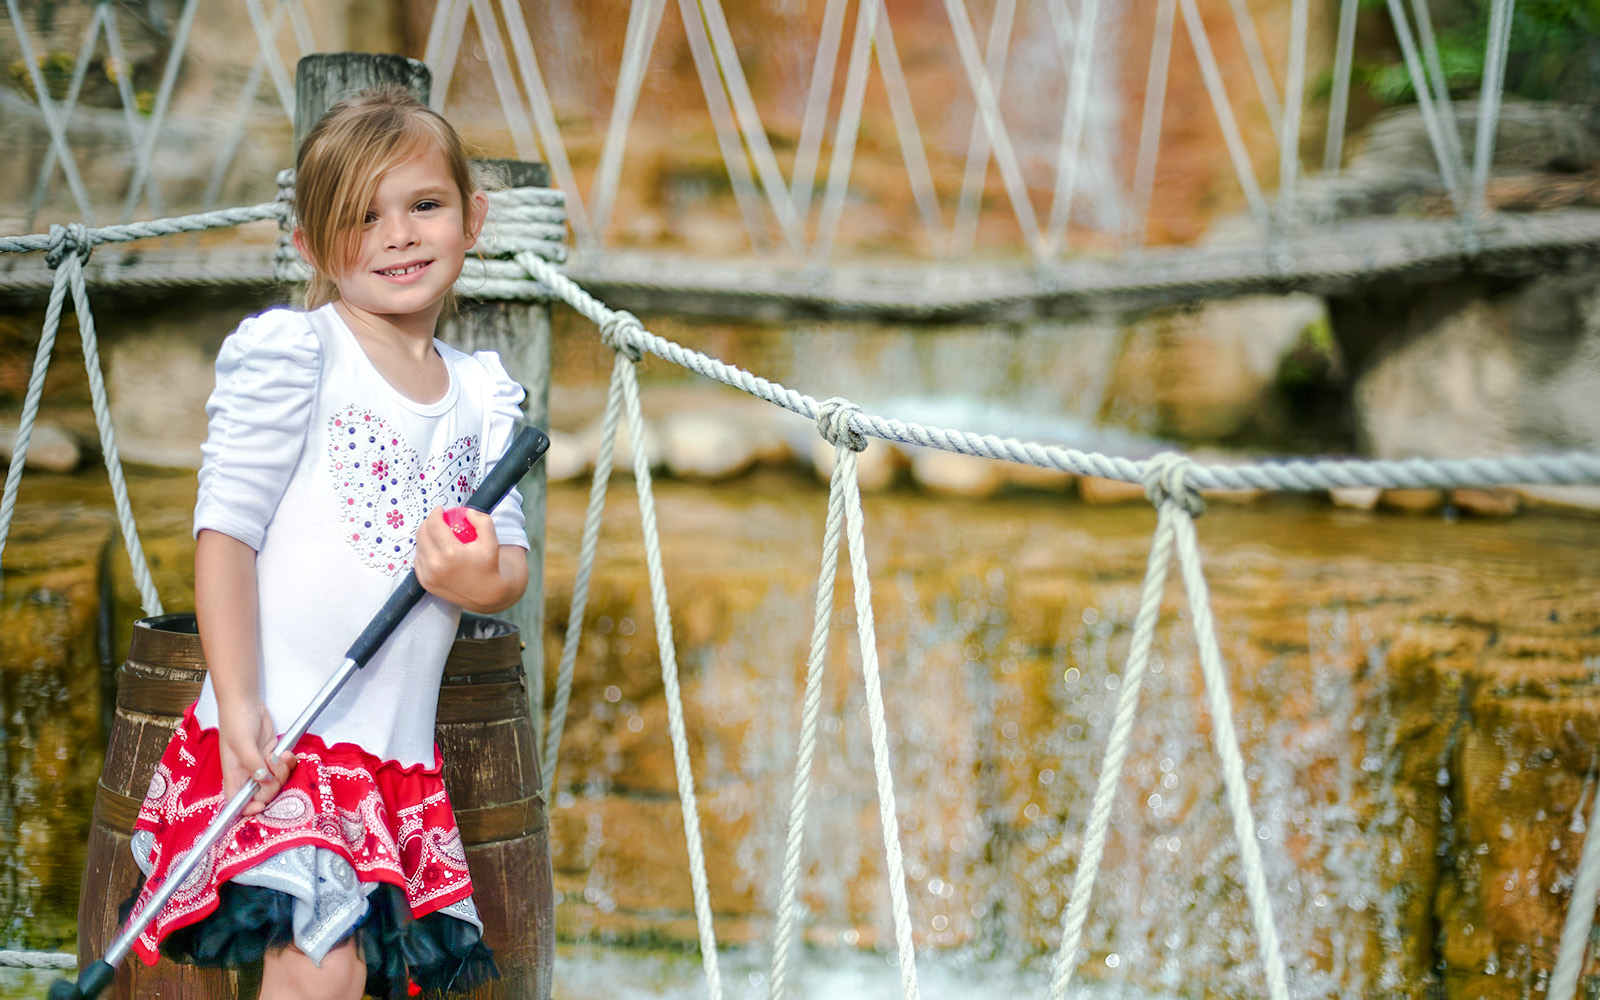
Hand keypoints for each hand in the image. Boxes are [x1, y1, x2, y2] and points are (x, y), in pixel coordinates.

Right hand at [217, 696, 295, 816]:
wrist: (245, 703)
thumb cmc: (235, 721)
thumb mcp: (242, 743)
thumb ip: (252, 763)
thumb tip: (262, 779)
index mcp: (233, 774)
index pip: (236, 802)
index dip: (248, 808)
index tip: (261, 804)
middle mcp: (247, 773)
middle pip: (262, 793)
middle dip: (273, 784)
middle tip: (274, 766)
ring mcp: (261, 765)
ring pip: (276, 781)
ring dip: (282, 771)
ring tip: (280, 755)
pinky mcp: (271, 755)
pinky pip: (283, 767)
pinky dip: (288, 763)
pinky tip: (286, 753)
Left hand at [414, 506, 506, 608]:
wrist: (486, 593)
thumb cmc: (488, 565)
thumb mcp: (491, 541)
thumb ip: (482, 521)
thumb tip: (467, 511)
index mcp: (451, 554)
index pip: (434, 525)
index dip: (435, 513)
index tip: (440, 510)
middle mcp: (436, 566)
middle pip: (422, 534)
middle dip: (427, 522)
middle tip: (437, 519)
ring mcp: (428, 576)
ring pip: (418, 547)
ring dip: (425, 536)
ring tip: (436, 533)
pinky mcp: (425, 583)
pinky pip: (419, 560)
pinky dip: (424, 551)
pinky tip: (434, 548)